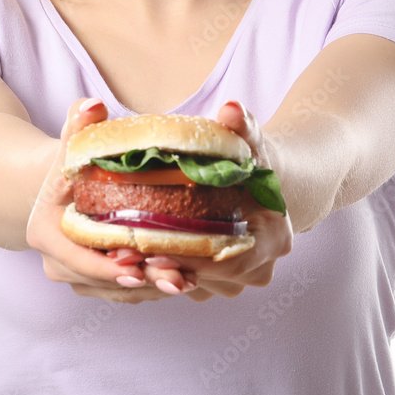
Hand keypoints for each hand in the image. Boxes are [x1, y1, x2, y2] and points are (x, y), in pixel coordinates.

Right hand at [25, 98, 193, 303]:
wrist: (63, 182)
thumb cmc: (69, 161)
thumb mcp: (71, 142)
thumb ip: (78, 124)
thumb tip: (92, 105)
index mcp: (46, 234)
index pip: (78, 258)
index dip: (107, 267)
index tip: (138, 268)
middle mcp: (57, 263)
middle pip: (103, 281)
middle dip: (141, 281)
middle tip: (178, 279)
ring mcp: (77, 276)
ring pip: (117, 291)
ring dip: (153, 288)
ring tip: (188, 280)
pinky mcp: (97, 282)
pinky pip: (125, 291)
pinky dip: (152, 286)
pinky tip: (184, 277)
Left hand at [141, 99, 293, 301]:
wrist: (257, 177)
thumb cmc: (251, 158)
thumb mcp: (249, 140)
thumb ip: (243, 126)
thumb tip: (232, 108)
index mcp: (274, 238)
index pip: (230, 260)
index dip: (190, 256)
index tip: (150, 247)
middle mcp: (259, 268)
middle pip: (207, 279)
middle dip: (164, 268)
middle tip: (122, 255)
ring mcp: (237, 281)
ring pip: (191, 285)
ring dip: (156, 273)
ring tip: (119, 255)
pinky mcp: (214, 282)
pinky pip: (184, 282)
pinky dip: (158, 270)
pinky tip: (130, 256)